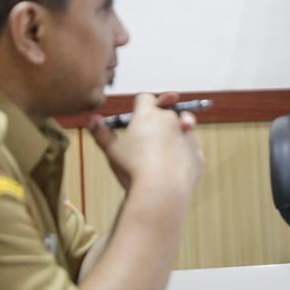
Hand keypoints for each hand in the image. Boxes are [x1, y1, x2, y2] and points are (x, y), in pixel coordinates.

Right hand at [87, 93, 203, 194]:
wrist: (161, 190)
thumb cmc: (133, 168)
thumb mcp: (111, 150)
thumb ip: (102, 133)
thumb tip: (92, 119)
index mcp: (149, 114)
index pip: (144, 98)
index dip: (139, 105)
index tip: (136, 113)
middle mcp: (171, 120)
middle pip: (167, 110)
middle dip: (160, 118)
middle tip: (151, 132)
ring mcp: (188, 136)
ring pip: (182, 130)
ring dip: (174, 135)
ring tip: (160, 153)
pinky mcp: (197, 155)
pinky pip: (189, 151)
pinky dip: (182, 156)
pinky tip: (171, 170)